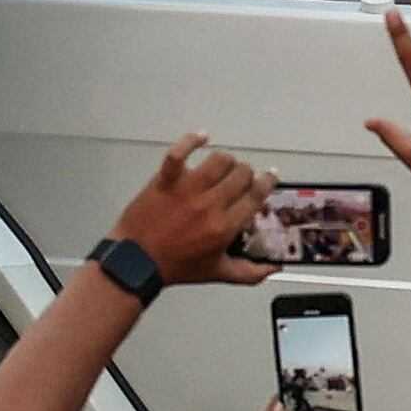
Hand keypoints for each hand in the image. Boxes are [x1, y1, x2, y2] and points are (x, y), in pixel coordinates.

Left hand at [108, 132, 271, 286]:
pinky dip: (191, 141)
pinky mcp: (167, 179)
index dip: (267, 182)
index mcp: (225, 226)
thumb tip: (273, 268)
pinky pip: (180, 152)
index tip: (271, 176)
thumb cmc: (176, 266)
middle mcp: (211, 203)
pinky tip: (201, 137)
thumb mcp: (217, 272)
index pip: (256, 195)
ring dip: (225, 161)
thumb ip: (250, 273)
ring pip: (219, 160)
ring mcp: (188, 189)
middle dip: (245, 174)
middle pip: (241, 173)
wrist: (138, 261)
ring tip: (222, 166)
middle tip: (240, 178)